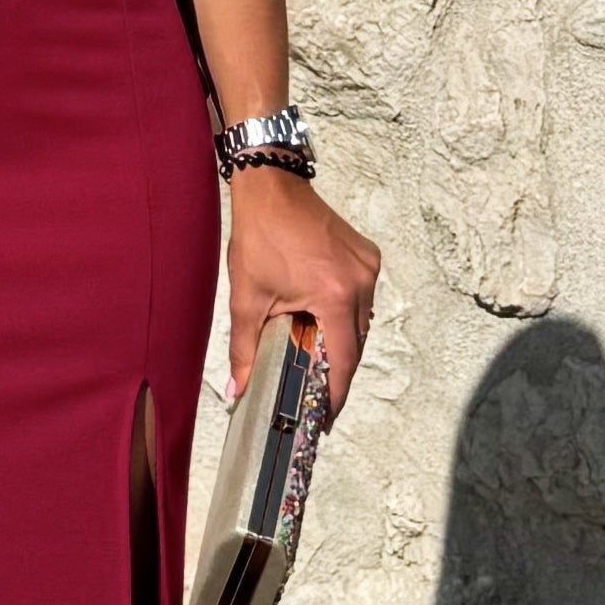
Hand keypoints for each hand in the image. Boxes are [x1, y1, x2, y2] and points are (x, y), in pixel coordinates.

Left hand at [226, 172, 381, 415]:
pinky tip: (323, 322)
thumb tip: (236, 390)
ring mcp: (368, 267)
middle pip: (355, 344)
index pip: (343, 360)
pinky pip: (361, 298)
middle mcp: (360, 282)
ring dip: (341, 341)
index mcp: (334, 296)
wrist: (271, 187)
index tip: (325, 417)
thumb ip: (245, 349)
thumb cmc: (259, 238)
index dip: (335, 393)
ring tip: (316, 359)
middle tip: (315, 394)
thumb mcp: (248, 298)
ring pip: (361, 322)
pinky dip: (345, 314)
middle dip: (336, 371)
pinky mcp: (367, 256)